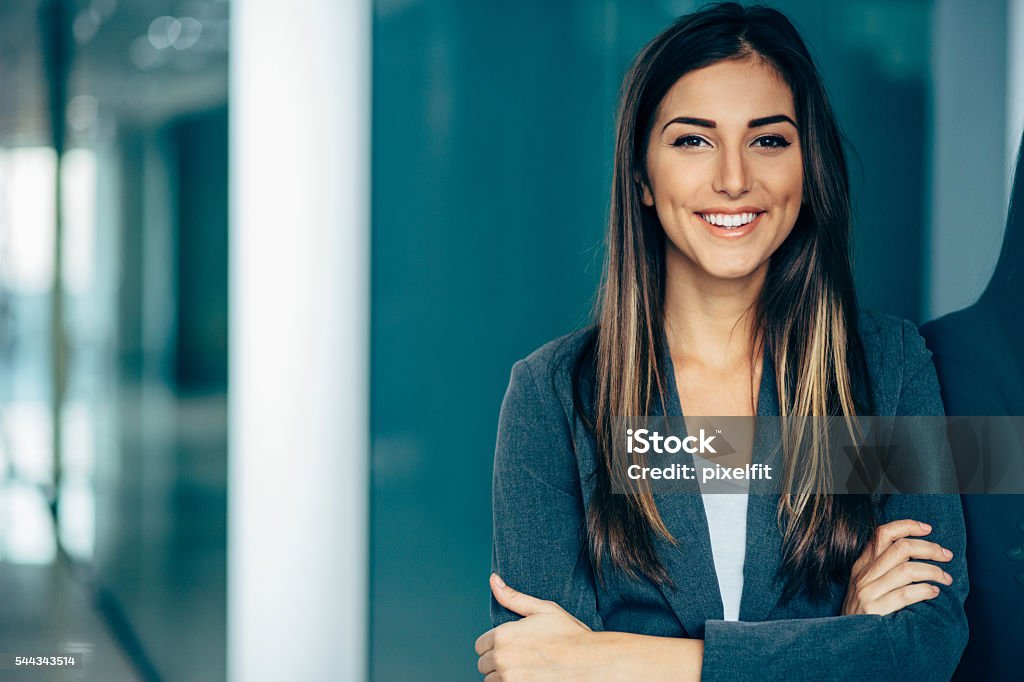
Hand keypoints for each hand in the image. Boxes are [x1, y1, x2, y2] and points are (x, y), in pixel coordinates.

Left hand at [475, 574, 599, 680]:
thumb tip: (493, 579)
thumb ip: (513, 597)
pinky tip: (529, 678)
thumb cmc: (569, 635)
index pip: (481, 645)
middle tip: (523, 658)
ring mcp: (509, 680)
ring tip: (527, 670)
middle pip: (484, 665)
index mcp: (503, 635)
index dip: (496, 645)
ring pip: (492, 681)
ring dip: (504, 677)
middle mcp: (501, 659)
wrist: (591, 663)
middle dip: (499, 662)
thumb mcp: (542, 609)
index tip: (513, 646)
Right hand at [842, 518, 953, 615]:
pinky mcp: (874, 610)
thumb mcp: (866, 587)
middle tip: (946, 555)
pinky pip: (906, 595)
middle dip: (929, 548)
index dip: (906, 526)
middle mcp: (863, 575)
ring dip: (933, 571)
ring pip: (907, 569)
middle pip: (900, 548)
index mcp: (861, 566)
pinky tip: (934, 593)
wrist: (845, 643)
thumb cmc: (865, 615)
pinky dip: (925, 591)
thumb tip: (916, 553)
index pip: (882, 534)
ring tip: (946, 578)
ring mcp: (867, 592)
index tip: (928, 529)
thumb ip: (882, 570)